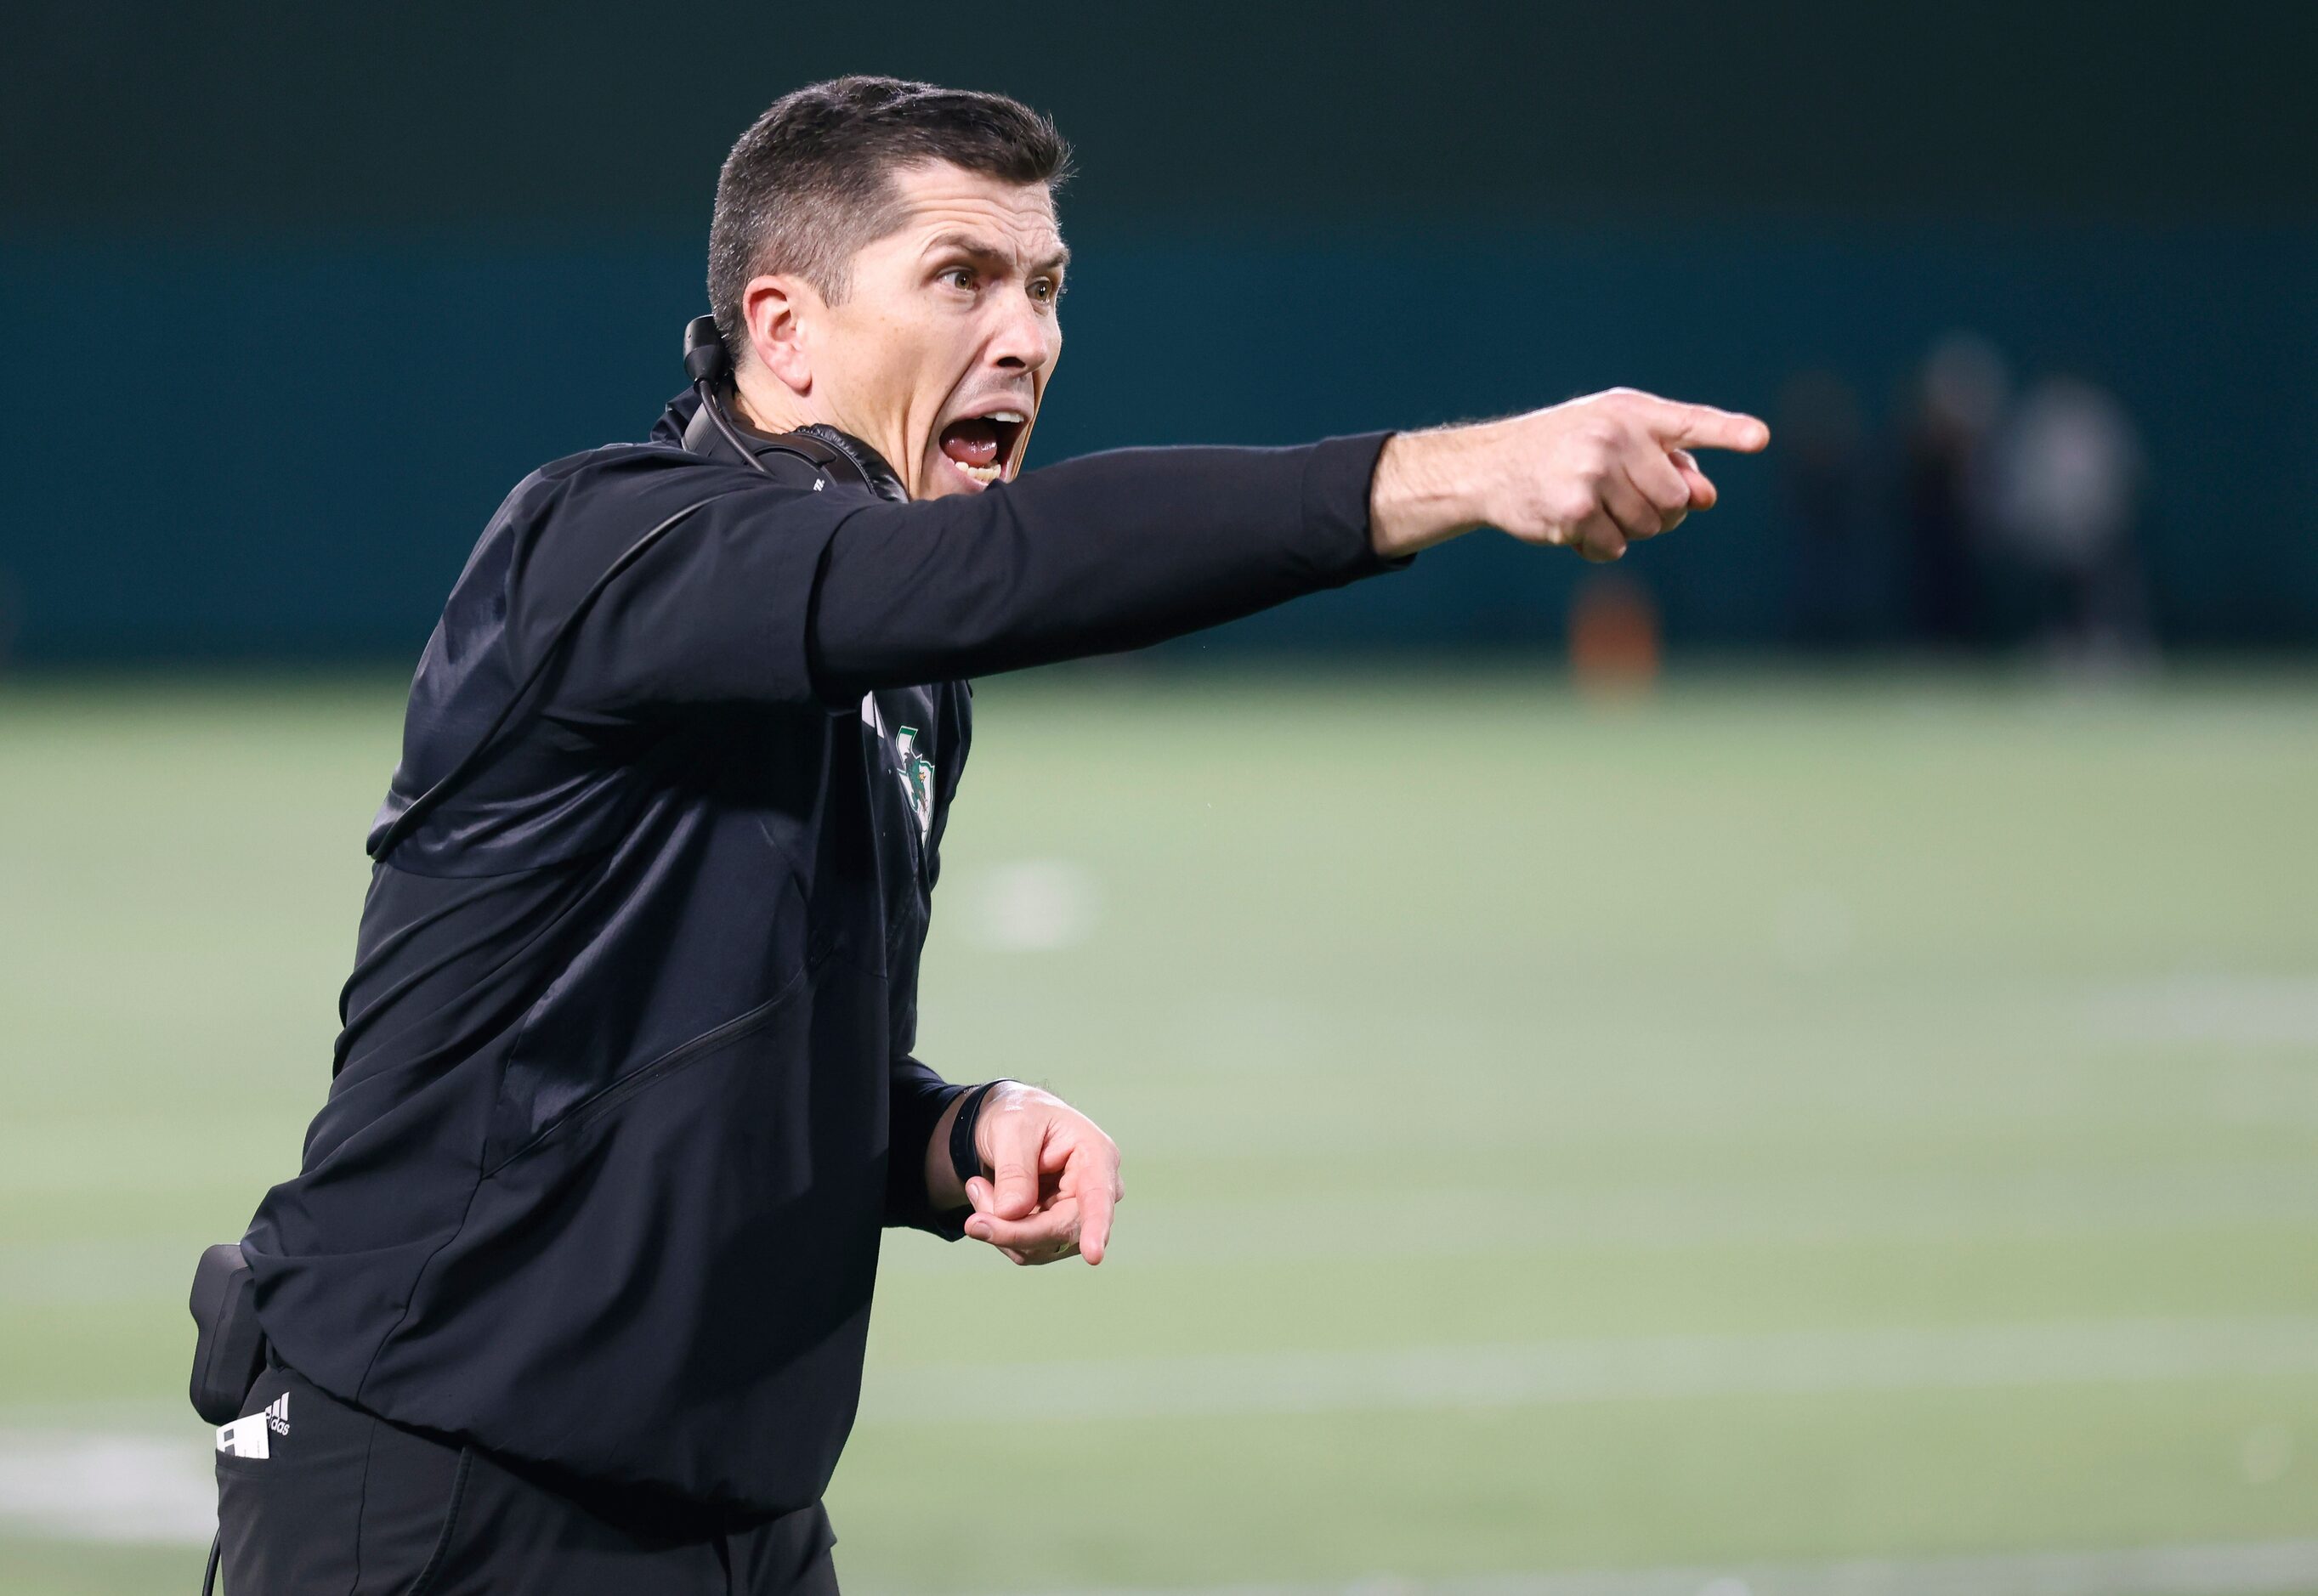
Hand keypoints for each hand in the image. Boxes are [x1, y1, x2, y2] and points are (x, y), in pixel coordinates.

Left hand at [960, 1082, 1121, 1265]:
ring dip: (999, 1225)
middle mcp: (1095, 1191)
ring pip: (1038, 1245)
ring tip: (979, 1186)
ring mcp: (1078, 1216)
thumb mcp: (1011, 1127)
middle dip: (1012, 1230)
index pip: (1098, 1196)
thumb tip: (1012, 1213)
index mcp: (1096, 1155)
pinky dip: (998, 1229)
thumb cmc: (1020, 1115)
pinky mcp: (1056, 1233)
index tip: (1093, 1255)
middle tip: (973, 1222)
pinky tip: (989, 1198)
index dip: (1096, 1226)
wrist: (1010, 1124)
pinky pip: (1025, 1248)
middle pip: (1061, 1229)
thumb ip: (1014, 1169)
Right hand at [1369, 388, 1769, 562]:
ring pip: (1650, 527)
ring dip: (1628, 530)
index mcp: (1631, 412)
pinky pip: (1617, 547)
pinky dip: (1600, 547)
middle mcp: (1614, 435)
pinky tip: (1574, 526)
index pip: (1690, 423)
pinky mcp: (1576, 508)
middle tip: (1623, 500)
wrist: (1491, 466)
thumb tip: (1707, 497)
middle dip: (1661, 511)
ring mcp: (1594, 471)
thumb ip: (1667, 462)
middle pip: (1678, 498)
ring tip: (1592, 508)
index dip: (1728, 431)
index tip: (1760, 438)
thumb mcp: (1614, 441)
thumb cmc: (1562, 451)